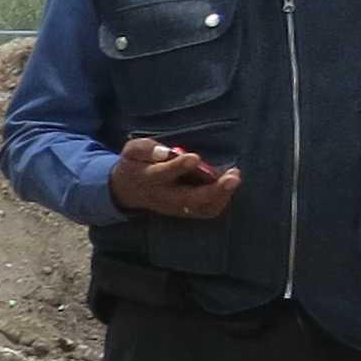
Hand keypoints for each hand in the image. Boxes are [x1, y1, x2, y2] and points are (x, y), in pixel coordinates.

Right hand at [107, 137, 240, 220]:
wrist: (127, 190)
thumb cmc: (136, 163)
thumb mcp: (133, 150)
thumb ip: (146, 149)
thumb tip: (165, 152)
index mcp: (147, 178)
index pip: (162, 174)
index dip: (177, 167)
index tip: (193, 157)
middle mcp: (163, 196)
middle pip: (188, 198)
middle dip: (213, 190)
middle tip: (233, 177)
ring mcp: (175, 207)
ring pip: (201, 208)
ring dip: (221, 195)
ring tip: (233, 177)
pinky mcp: (184, 211)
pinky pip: (206, 211)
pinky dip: (221, 199)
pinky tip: (228, 183)